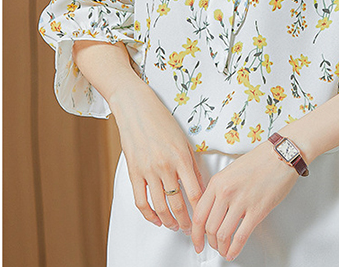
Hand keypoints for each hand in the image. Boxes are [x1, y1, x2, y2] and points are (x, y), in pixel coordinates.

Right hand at [109, 80, 205, 234]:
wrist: (135, 107)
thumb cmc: (162, 120)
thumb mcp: (184, 141)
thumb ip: (192, 165)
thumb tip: (199, 187)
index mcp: (181, 157)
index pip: (195, 193)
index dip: (201, 211)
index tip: (205, 220)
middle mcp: (165, 166)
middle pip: (178, 204)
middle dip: (187, 222)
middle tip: (192, 231)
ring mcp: (148, 170)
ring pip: (160, 206)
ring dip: (169, 221)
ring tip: (175, 227)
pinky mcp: (133, 171)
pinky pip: (141, 201)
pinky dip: (149, 214)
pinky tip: (156, 219)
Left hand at [191, 140, 298, 260]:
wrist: (281, 155)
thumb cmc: (259, 161)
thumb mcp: (230, 171)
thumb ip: (219, 190)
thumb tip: (213, 210)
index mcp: (217, 182)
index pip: (198, 213)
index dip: (195, 232)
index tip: (195, 239)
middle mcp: (226, 192)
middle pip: (208, 227)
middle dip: (208, 242)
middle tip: (210, 246)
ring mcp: (241, 202)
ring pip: (222, 234)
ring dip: (221, 247)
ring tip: (223, 250)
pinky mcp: (257, 210)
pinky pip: (241, 236)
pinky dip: (235, 248)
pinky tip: (233, 252)